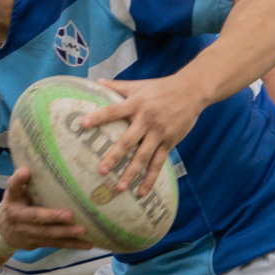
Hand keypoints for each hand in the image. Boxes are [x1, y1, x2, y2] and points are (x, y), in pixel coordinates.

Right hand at [0, 169, 90, 250]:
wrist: (2, 231)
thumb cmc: (16, 203)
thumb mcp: (15, 191)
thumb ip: (25, 180)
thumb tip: (42, 159)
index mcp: (12, 199)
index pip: (13, 187)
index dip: (18, 179)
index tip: (26, 170)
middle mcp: (17, 216)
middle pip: (35, 217)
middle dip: (52, 217)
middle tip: (69, 214)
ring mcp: (26, 232)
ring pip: (47, 234)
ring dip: (66, 233)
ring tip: (82, 230)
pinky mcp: (36, 243)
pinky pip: (55, 244)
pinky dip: (71, 244)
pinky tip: (87, 244)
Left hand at [79, 76, 205, 196]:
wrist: (192, 91)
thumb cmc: (161, 88)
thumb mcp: (139, 85)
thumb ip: (117, 86)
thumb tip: (95, 82)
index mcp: (136, 104)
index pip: (113, 111)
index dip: (98, 117)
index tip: (82, 125)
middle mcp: (147, 120)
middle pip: (128, 141)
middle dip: (114, 156)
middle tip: (101, 170)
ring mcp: (159, 133)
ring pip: (143, 156)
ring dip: (131, 173)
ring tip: (120, 187)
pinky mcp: (169, 142)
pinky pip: (158, 163)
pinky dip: (151, 179)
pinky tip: (142, 192)